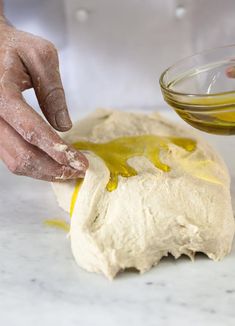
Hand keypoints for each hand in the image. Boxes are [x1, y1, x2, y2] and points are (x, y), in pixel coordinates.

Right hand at [0, 19, 87, 180]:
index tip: (80, 162)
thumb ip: (53, 90)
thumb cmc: (14, 47)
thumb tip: (64, 126)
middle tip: (78, 171)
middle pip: (21, 155)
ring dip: (44, 172)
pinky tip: (53, 164)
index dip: (57, 150)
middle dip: (53, 168)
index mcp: (2, 92)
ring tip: (69, 171)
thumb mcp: (40, 56)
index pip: (31, 130)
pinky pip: (11, 157)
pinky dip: (35, 165)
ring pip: (15, 162)